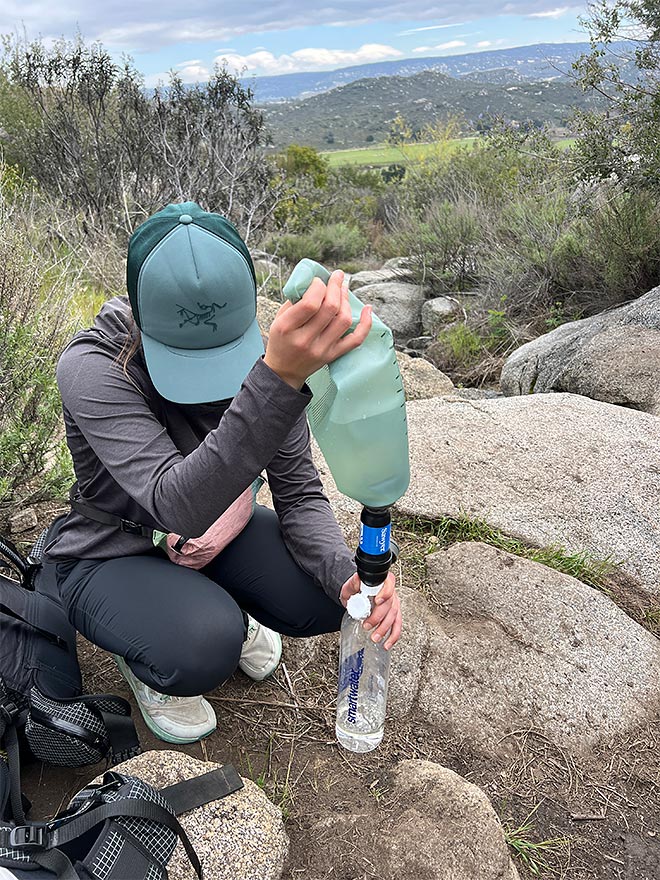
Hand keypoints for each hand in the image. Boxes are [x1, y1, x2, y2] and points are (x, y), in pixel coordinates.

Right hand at [264, 269, 371, 388]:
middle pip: (330, 308)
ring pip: (343, 320)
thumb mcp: (278, 319)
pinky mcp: (333, 355)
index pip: (310, 303)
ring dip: (346, 301)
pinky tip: (367, 310)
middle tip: (337, 277)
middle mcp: (305, 340)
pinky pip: (356, 340)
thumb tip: (317, 282)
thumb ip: (295, 301)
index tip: (319, 281)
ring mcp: (321, 349)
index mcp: (287, 328)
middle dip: (336, 287)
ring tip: (343, 290)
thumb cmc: (281, 341)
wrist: (283, 372)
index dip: (318, 286)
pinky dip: (365, 324)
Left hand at [340, 571, 401, 649]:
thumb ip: (354, 582)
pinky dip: (393, 636)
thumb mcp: (351, 585)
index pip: (389, 584)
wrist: (358, 594)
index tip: (377, 601)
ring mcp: (393, 604)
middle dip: (379, 617)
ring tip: (375, 638)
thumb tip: (357, 579)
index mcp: (383, 582)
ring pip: (394, 617)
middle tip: (367, 625)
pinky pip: (397, 626)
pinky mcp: (394, 615)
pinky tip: (387, 644)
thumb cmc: (356, 589)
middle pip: (390, 604)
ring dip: (385, 629)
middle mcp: (391, 592)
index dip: (385, 593)